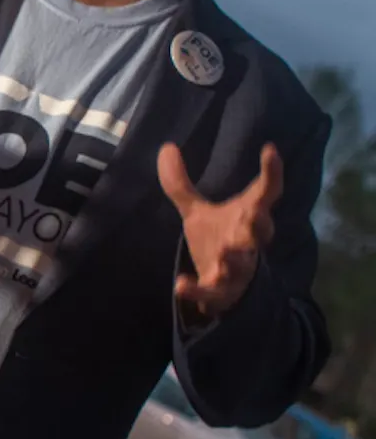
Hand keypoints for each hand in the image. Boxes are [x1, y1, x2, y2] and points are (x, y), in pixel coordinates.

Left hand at [159, 142, 282, 317]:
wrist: (220, 287)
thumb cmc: (216, 241)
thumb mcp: (196, 212)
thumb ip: (180, 184)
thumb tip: (166, 147)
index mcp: (247, 216)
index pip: (266, 191)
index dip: (271, 172)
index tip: (270, 149)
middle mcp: (248, 240)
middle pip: (260, 231)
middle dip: (259, 223)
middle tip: (256, 213)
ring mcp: (236, 268)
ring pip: (242, 264)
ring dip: (235, 258)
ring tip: (226, 251)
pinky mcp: (220, 291)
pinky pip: (211, 292)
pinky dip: (197, 290)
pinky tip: (181, 285)